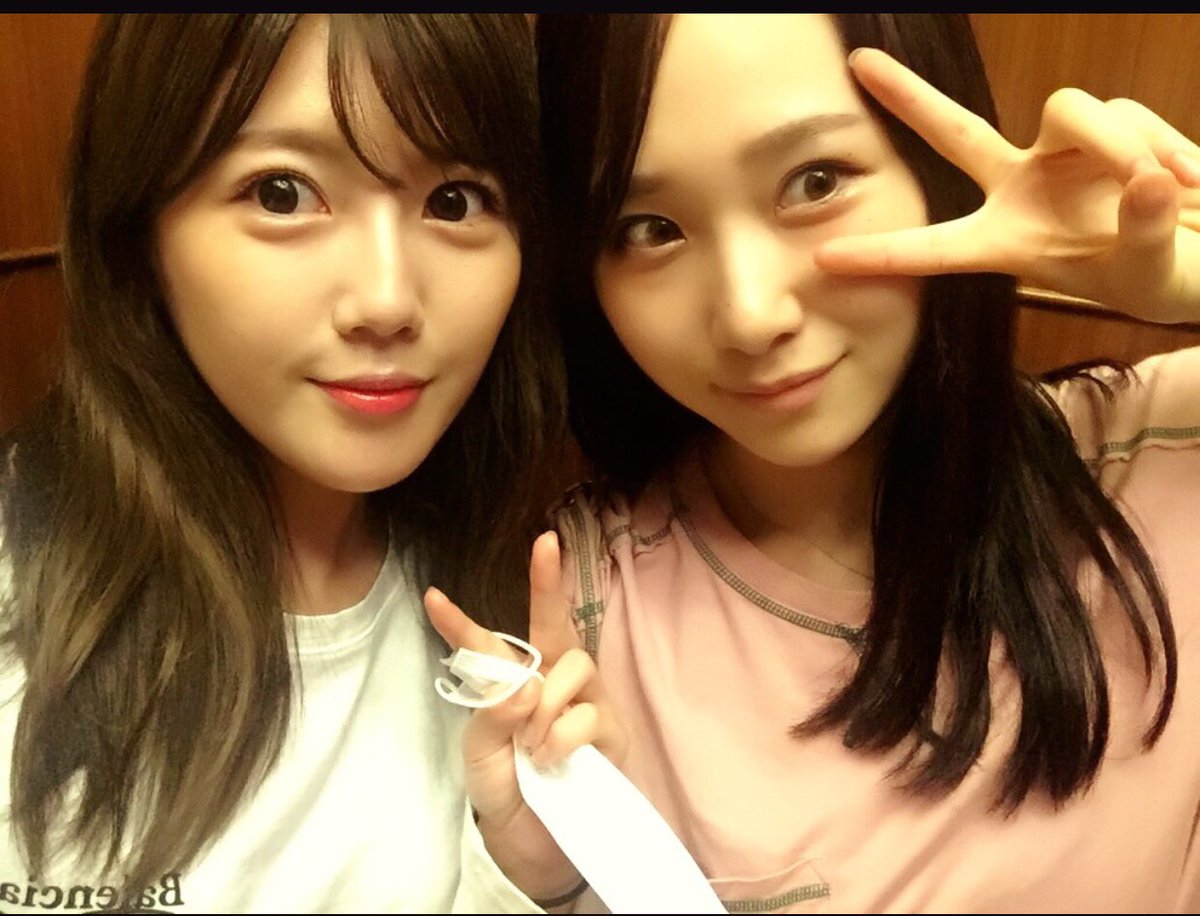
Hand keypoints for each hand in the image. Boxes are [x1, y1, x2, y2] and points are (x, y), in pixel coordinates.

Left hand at [424, 530, 627, 902]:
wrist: (527, 838)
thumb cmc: (501, 785)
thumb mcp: (478, 751)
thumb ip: (493, 713)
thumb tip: (528, 687)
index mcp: (513, 680)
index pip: (488, 643)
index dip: (459, 621)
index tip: (431, 598)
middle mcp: (553, 679)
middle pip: (555, 624)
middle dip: (549, 583)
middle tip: (545, 547)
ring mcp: (587, 701)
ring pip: (574, 667)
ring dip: (546, 704)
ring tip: (531, 744)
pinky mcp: (611, 731)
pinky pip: (588, 716)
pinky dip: (562, 737)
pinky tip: (550, 759)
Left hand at [815, 48, 1199, 323]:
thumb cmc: (1161, 276)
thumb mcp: (1149, 276)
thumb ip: (1144, 234)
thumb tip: (1145, 180)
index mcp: (1007, 242)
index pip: (934, 248)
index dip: (883, 255)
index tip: (825, 258)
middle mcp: (1021, 188)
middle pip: (954, 131)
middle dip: (908, 97)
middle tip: (859, 63)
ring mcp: (1061, 152)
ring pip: (1069, 110)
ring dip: (1119, 145)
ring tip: (1162, 189)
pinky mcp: (1109, 126)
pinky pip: (1126, 115)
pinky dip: (1161, 145)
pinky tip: (1187, 180)